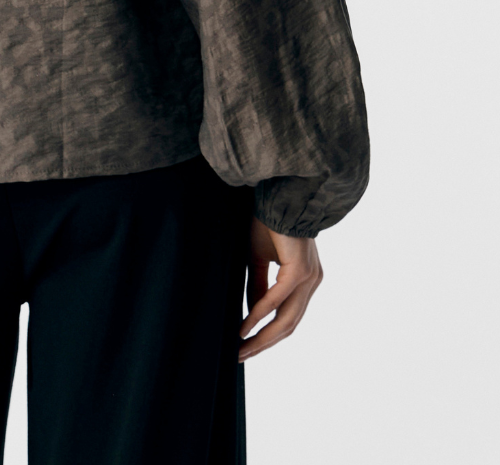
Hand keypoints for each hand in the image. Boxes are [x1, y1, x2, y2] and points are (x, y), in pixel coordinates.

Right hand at [238, 216, 322, 362]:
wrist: (279, 196)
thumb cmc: (268, 223)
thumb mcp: (259, 260)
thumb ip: (258, 286)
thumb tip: (252, 315)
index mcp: (306, 281)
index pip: (288, 318)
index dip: (267, 335)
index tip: (246, 347)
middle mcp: (311, 283)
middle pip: (288, 325)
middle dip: (263, 344)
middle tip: (240, 356)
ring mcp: (308, 278)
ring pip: (286, 319)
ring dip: (262, 336)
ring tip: (241, 347)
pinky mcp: (299, 271)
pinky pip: (277, 299)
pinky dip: (259, 313)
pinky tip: (244, 324)